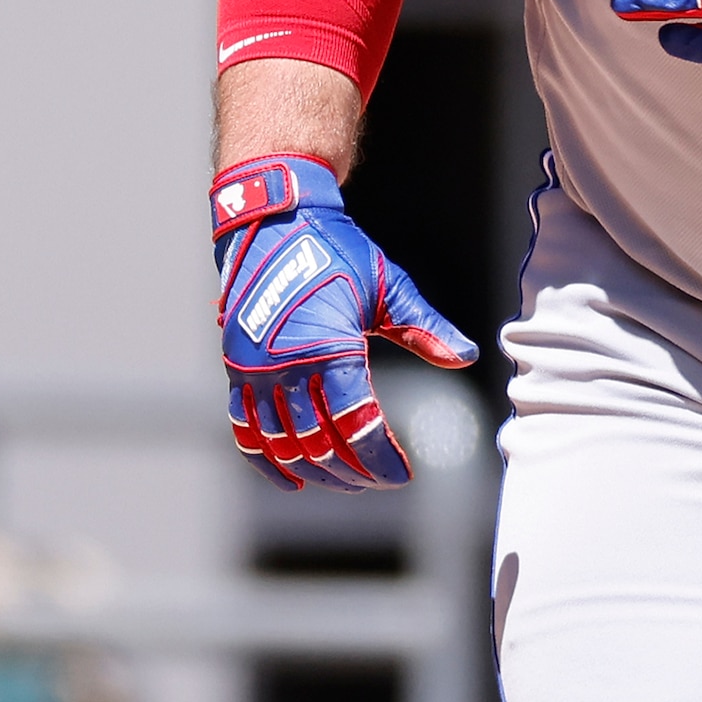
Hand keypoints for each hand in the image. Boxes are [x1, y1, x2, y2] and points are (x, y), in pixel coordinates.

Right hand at [211, 154, 474, 488]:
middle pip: (321, 445)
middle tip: (378, 480)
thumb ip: (424, 327)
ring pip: (284, 445)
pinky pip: (245, 430)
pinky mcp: (236, 370)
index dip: (381, 459)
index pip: (357, 425)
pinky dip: (266, 461)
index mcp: (329, 348)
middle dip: (353, 472)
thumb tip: (465, 357)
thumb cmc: (336, 250)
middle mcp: (286, 366)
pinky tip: (291, 479)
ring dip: (316, 471)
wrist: (273, 220)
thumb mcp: (388, 286)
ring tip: (344, 481)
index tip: (402, 474)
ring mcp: (255, 371)